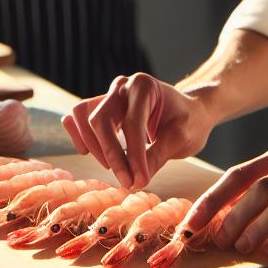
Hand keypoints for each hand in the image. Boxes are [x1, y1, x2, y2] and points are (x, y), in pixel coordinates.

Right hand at [63, 73, 214, 190]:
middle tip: (126, 181)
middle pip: (101, 119)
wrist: (189, 111)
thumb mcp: (181, 138)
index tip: (138, 181)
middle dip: (111, 154)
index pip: (131, 123)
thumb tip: (136, 180)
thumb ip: (158, 156)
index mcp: (145, 87)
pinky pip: (78, 116)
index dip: (133, 156)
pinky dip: (78, 134)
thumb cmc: (189, 122)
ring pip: (84, 115)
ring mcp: (109, 94)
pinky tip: (87, 151)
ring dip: (93, 145)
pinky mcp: (101, 106)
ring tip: (112, 167)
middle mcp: (123, 86)